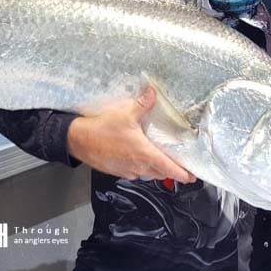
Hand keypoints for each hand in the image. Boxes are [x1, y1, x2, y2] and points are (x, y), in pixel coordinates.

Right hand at [67, 86, 195, 182]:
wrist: (77, 140)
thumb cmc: (102, 128)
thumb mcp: (125, 113)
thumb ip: (142, 104)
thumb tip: (153, 92)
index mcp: (144, 153)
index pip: (169, 168)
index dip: (182, 174)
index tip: (192, 177)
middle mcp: (138, 165)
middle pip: (160, 173)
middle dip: (171, 171)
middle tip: (180, 167)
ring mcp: (127, 170)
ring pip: (148, 174)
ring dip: (156, 169)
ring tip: (161, 161)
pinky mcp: (117, 171)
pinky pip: (135, 172)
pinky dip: (142, 168)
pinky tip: (139, 158)